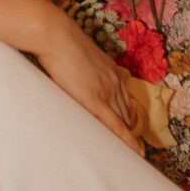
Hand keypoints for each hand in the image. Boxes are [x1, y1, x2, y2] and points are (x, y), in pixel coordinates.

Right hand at [28, 10, 142, 156]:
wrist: (55, 35)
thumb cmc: (57, 40)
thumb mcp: (74, 55)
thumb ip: (78, 69)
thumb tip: (68, 75)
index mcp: (110, 70)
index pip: (123, 99)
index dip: (126, 116)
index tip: (128, 127)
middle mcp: (114, 81)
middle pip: (126, 112)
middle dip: (129, 130)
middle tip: (131, 148)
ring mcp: (107, 90)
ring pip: (122, 121)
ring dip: (126, 137)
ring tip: (129, 155)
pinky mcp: (95, 99)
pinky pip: (115, 125)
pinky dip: (127, 140)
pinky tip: (135, 152)